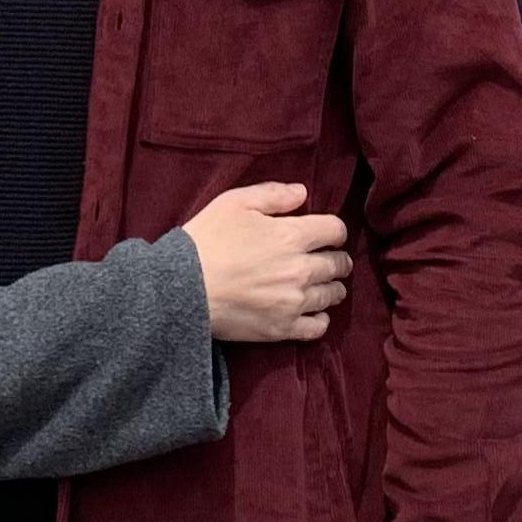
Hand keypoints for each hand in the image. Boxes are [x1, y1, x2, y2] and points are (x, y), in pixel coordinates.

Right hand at [181, 182, 351, 343]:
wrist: (183, 288)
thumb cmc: (207, 240)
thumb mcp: (235, 202)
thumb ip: (273, 195)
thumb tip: (303, 193)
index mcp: (292, 235)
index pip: (335, 230)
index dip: (335, 230)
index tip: (329, 234)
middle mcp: (301, 269)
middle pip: (337, 264)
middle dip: (338, 259)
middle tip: (332, 259)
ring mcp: (293, 302)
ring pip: (332, 294)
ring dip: (333, 287)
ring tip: (327, 285)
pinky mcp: (282, 328)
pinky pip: (317, 327)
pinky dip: (321, 319)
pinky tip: (315, 312)